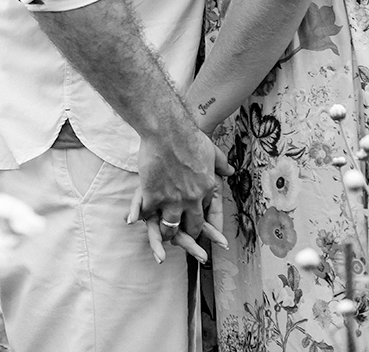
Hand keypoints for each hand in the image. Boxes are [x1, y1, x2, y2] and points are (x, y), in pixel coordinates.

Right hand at [127, 128, 216, 259]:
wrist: (167, 131)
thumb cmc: (189, 137)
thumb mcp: (212, 151)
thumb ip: (221, 164)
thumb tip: (229, 171)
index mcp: (207, 189)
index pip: (205, 214)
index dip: (200, 222)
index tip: (195, 225)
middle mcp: (191, 199)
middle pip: (191, 226)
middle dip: (187, 235)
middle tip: (182, 238)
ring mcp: (171, 200)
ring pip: (170, 227)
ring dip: (167, 232)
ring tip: (163, 234)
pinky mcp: (153, 195)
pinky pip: (148, 214)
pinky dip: (143, 216)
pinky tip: (139, 218)